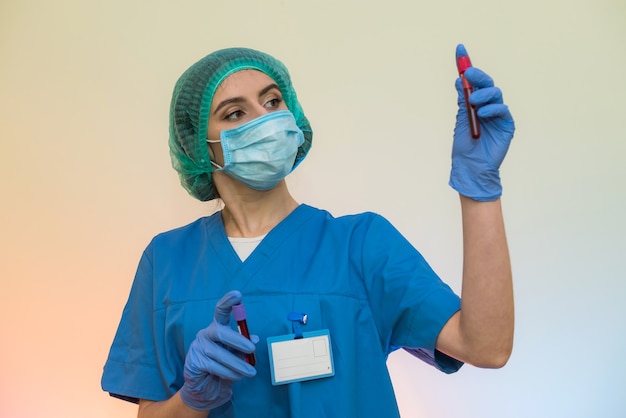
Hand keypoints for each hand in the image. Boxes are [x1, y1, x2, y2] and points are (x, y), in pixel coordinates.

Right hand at [179, 290, 257, 410]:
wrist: (206, 391)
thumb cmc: (223, 368)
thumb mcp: (237, 356)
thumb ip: (244, 347)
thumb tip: (254, 339)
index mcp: (217, 328)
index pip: (221, 311)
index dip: (228, 302)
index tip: (238, 295)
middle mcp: (206, 334)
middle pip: (221, 332)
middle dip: (238, 340)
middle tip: (252, 349)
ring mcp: (198, 347)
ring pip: (220, 354)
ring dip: (238, 364)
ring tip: (250, 372)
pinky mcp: (194, 362)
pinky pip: (214, 366)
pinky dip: (229, 373)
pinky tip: (237, 377)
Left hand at [449, 44, 514, 200]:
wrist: (471, 168)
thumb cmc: (464, 148)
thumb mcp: (461, 120)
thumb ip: (463, 101)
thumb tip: (460, 80)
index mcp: (474, 105)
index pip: (473, 81)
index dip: (467, 65)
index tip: (460, 49)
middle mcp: (487, 107)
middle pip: (486, 84)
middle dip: (478, 75)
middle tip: (469, 73)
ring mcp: (497, 115)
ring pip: (495, 93)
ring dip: (483, 94)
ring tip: (473, 102)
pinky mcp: (506, 124)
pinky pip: (502, 110)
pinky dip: (491, 109)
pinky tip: (482, 114)